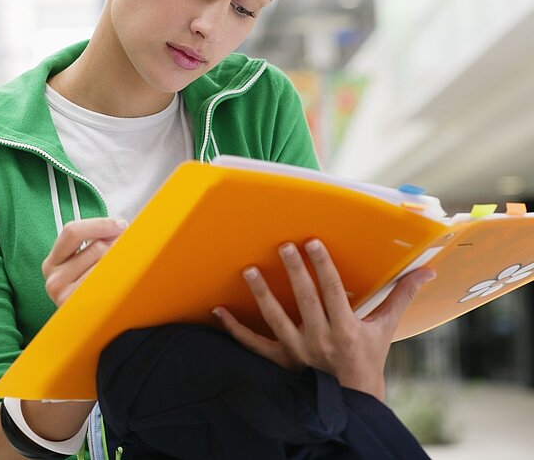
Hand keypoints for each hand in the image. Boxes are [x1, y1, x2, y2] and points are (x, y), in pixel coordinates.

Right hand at [42, 217, 126, 306]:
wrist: (86, 327)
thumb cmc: (89, 289)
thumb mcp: (82, 262)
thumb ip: (95, 240)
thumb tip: (120, 227)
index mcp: (52, 263)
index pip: (72, 231)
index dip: (99, 225)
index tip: (121, 225)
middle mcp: (54, 280)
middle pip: (96, 248)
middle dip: (116, 246)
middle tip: (125, 253)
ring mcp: (65, 297)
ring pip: (106, 265)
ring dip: (121, 263)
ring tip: (123, 271)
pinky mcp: (83, 310)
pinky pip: (110, 284)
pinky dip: (121, 280)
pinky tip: (121, 285)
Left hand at [213, 239, 435, 400]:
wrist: (352, 401)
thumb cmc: (368, 360)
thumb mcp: (385, 328)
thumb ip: (400, 296)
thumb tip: (424, 272)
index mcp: (345, 329)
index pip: (332, 291)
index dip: (322, 266)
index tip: (313, 242)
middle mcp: (319, 339)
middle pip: (305, 299)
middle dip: (294, 272)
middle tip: (284, 246)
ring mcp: (297, 350)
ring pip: (275, 318)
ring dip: (262, 294)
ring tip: (250, 270)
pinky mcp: (280, 360)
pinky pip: (253, 344)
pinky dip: (234, 329)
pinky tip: (218, 311)